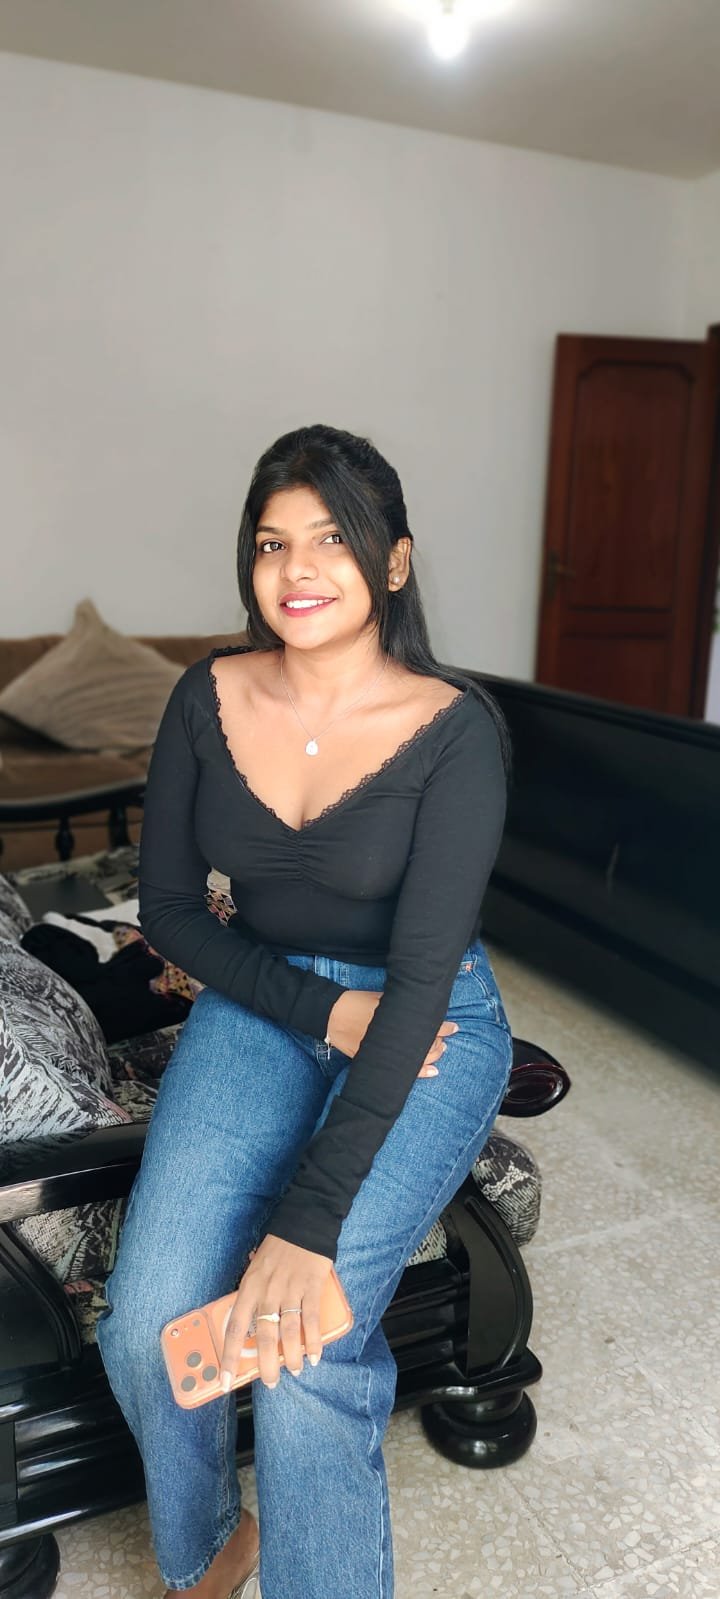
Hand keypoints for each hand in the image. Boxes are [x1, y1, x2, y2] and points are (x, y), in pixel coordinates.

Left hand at [220, 1233, 332, 1390]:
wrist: (304, 1224)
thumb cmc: (277, 1250)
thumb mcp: (256, 1270)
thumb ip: (254, 1297)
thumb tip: (251, 1327)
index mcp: (249, 1287)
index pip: (234, 1328)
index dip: (229, 1357)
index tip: (224, 1381)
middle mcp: (268, 1291)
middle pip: (263, 1336)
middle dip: (266, 1365)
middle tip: (271, 1383)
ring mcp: (291, 1290)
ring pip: (288, 1332)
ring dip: (291, 1356)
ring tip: (294, 1370)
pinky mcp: (312, 1287)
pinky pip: (312, 1320)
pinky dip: (314, 1341)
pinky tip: (314, 1356)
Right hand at [326, 990, 458, 1075]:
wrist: (334, 1015)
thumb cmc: (359, 1003)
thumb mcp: (383, 998)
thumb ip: (402, 1004)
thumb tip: (423, 1006)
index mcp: (398, 1020)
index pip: (429, 1026)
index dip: (444, 1028)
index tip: (454, 1028)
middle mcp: (396, 1038)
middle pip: (427, 1045)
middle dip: (438, 1043)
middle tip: (444, 1041)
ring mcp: (388, 1053)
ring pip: (419, 1059)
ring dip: (433, 1056)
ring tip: (440, 1051)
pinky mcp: (379, 1062)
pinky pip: (404, 1071)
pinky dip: (420, 1072)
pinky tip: (433, 1072)